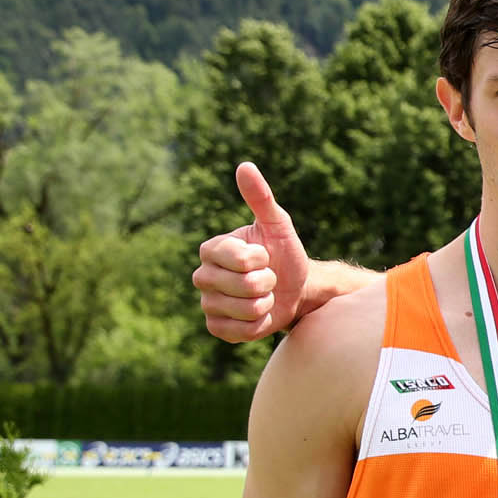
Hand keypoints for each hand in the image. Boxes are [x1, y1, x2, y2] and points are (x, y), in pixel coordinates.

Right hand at [194, 163, 309, 341]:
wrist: (295, 288)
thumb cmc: (285, 253)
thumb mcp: (278, 224)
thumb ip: (261, 198)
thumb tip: (245, 166)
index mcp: (212, 249)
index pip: (239, 259)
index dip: (261, 260)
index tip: (265, 256)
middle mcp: (202, 276)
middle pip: (243, 286)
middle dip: (267, 283)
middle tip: (269, 278)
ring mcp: (207, 304)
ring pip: (244, 309)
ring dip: (266, 304)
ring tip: (265, 295)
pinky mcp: (216, 328)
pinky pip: (240, 331)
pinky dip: (259, 325)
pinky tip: (260, 314)